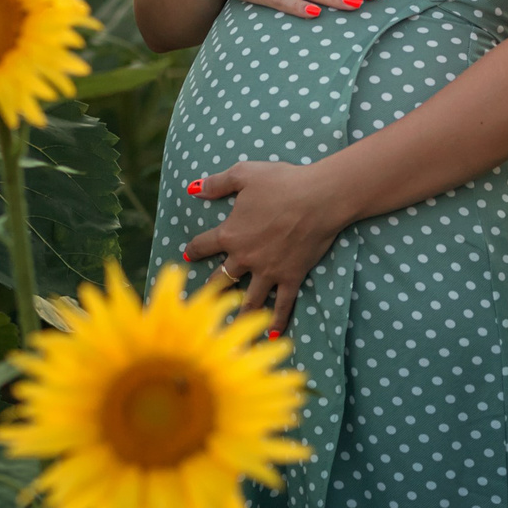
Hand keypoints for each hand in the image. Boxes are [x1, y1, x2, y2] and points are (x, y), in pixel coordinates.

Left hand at [178, 159, 353, 329]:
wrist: (319, 198)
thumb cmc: (282, 182)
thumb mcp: (244, 174)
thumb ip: (217, 183)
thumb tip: (193, 188)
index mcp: (230, 234)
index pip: (203, 245)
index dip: (194, 250)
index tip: (189, 255)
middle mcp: (245, 258)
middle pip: (222, 278)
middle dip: (212, 288)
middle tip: (205, 298)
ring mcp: (268, 271)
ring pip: (248, 298)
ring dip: (239, 312)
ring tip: (232, 325)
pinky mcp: (290, 278)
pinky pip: (282, 305)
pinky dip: (277, 320)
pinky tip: (271, 334)